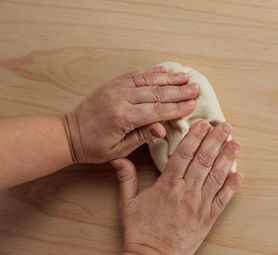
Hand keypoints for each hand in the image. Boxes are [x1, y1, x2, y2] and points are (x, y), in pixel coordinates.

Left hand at [62, 65, 199, 162]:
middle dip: (179, 91)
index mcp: (123, 117)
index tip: (192, 105)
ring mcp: (116, 88)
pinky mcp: (113, 83)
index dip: (177, 108)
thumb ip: (142, 136)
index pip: (157, 110)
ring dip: (169, 79)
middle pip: (156, 93)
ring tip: (186, 77)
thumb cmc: (94, 146)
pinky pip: (135, 74)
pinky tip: (164, 70)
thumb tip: (162, 129)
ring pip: (148, 81)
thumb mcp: (119, 149)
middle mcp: (121, 98)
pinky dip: (151, 72)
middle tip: (196, 88)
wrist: (69, 133)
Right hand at [112, 121, 241, 254]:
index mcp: (168, 185)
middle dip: (216, 140)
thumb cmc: (140, 232)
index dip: (195, 137)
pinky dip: (232, 187)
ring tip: (236, 143)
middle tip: (225, 125)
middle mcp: (187, 192)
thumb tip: (119, 158)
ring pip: (216, 176)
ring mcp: (200, 205)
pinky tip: (239, 174)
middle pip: (204, 160)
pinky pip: (223, 200)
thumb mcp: (128, 204)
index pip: (184, 154)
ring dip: (227, 158)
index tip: (203, 124)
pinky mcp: (208, 219)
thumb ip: (127, 179)